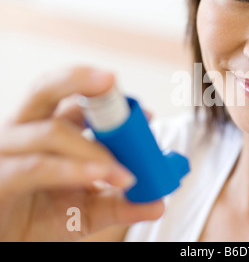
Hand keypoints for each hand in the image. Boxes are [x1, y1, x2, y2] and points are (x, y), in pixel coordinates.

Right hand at [0, 66, 163, 240]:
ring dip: (94, 148)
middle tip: (112, 80)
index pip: (76, 101)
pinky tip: (101, 174)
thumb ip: (121, 204)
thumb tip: (157, 203)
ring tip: (126, 173)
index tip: (146, 114)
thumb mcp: (89, 211)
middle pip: (46, 90)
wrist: (9, 243)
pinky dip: (72, 169)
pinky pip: (37, 165)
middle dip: (79, 80)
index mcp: (48, 131)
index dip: (110, 100)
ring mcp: (8, 152)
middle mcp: (25, 133)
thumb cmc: (41, 219)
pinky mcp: (0, 178)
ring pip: (51, 131)